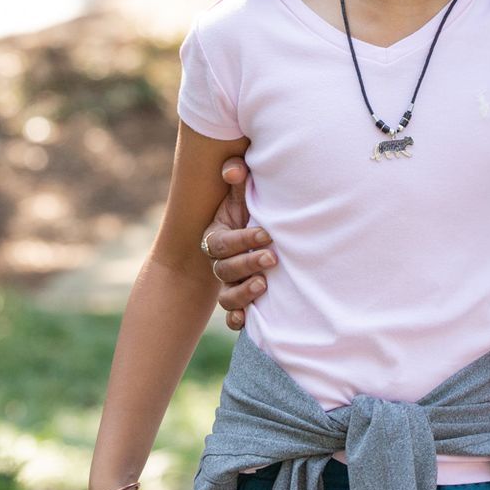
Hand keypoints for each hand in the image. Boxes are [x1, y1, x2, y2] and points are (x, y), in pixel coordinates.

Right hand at [202, 156, 273, 330]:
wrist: (264, 234)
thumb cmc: (253, 210)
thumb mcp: (245, 193)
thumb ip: (239, 178)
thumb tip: (234, 169)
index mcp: (217, 236)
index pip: (221, 243)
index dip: (241, 240)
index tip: (267, 234)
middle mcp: (220, 263)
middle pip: (223, 270)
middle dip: (246, 263)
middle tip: (272, 258)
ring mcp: (230, 284)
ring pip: (226, 296)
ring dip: (243, 293)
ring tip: (263, 285)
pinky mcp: (242, 301)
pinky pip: (233, 316)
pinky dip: (237, 320)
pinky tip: (247, 320)